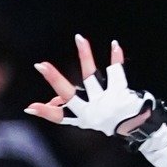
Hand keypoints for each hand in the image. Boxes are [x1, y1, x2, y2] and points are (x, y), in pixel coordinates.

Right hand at [25, 33, 151, 135]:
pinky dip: (116, 58)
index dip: (45, 112)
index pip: (60, 116)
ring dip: (84, 56)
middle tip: (42, 66)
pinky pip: (117, 72)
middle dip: (55, 80)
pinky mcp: (119, 92)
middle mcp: (91, 108)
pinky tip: (115, 45)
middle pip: (69, 94)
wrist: (136, 127)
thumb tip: (47, 102)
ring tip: (79, 39)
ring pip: (90, 76)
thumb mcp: (84, 119)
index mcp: (82, 116)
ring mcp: (105, 100)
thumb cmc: (106, 120)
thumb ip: (64, 109)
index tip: (30, 107)